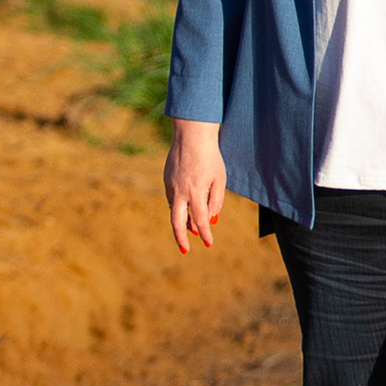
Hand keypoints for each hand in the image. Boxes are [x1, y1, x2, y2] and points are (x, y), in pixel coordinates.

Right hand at [164, 119, 226, 254]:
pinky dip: (179, 207)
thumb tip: (210, 219)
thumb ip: (216, 201)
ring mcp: (170, 186)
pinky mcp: (166, 180)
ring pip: (173, 210)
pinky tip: (186, 208)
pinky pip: (172, 199)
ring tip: (192, 229)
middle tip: (185, 250)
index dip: (205, 234)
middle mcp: (180, 192)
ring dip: (182, 221)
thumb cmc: (210, 156)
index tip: (209, 243)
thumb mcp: (219, 179)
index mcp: (196, 193)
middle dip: (181, 238)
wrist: (191, 135)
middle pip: (177, 222)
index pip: (200, 220)